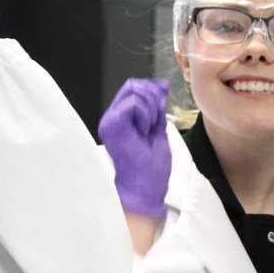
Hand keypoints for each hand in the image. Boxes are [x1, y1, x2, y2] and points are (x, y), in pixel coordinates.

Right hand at [98, 78, 171, 218]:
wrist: (145, 187)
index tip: (162, 99)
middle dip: (152, 98)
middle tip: (154, 122)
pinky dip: (146, 114)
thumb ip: (157, 108)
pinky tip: (144, 130)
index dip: (152, 89)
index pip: (134, 88)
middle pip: (133, 85)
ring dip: (150, 109)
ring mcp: (110, 120)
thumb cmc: (151, 167)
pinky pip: (133, 103)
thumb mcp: (158, 129)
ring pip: (134, 91)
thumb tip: (161, 85)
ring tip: (148, 129)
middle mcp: (112, 117)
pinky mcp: (112, 123)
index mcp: (121, 118)